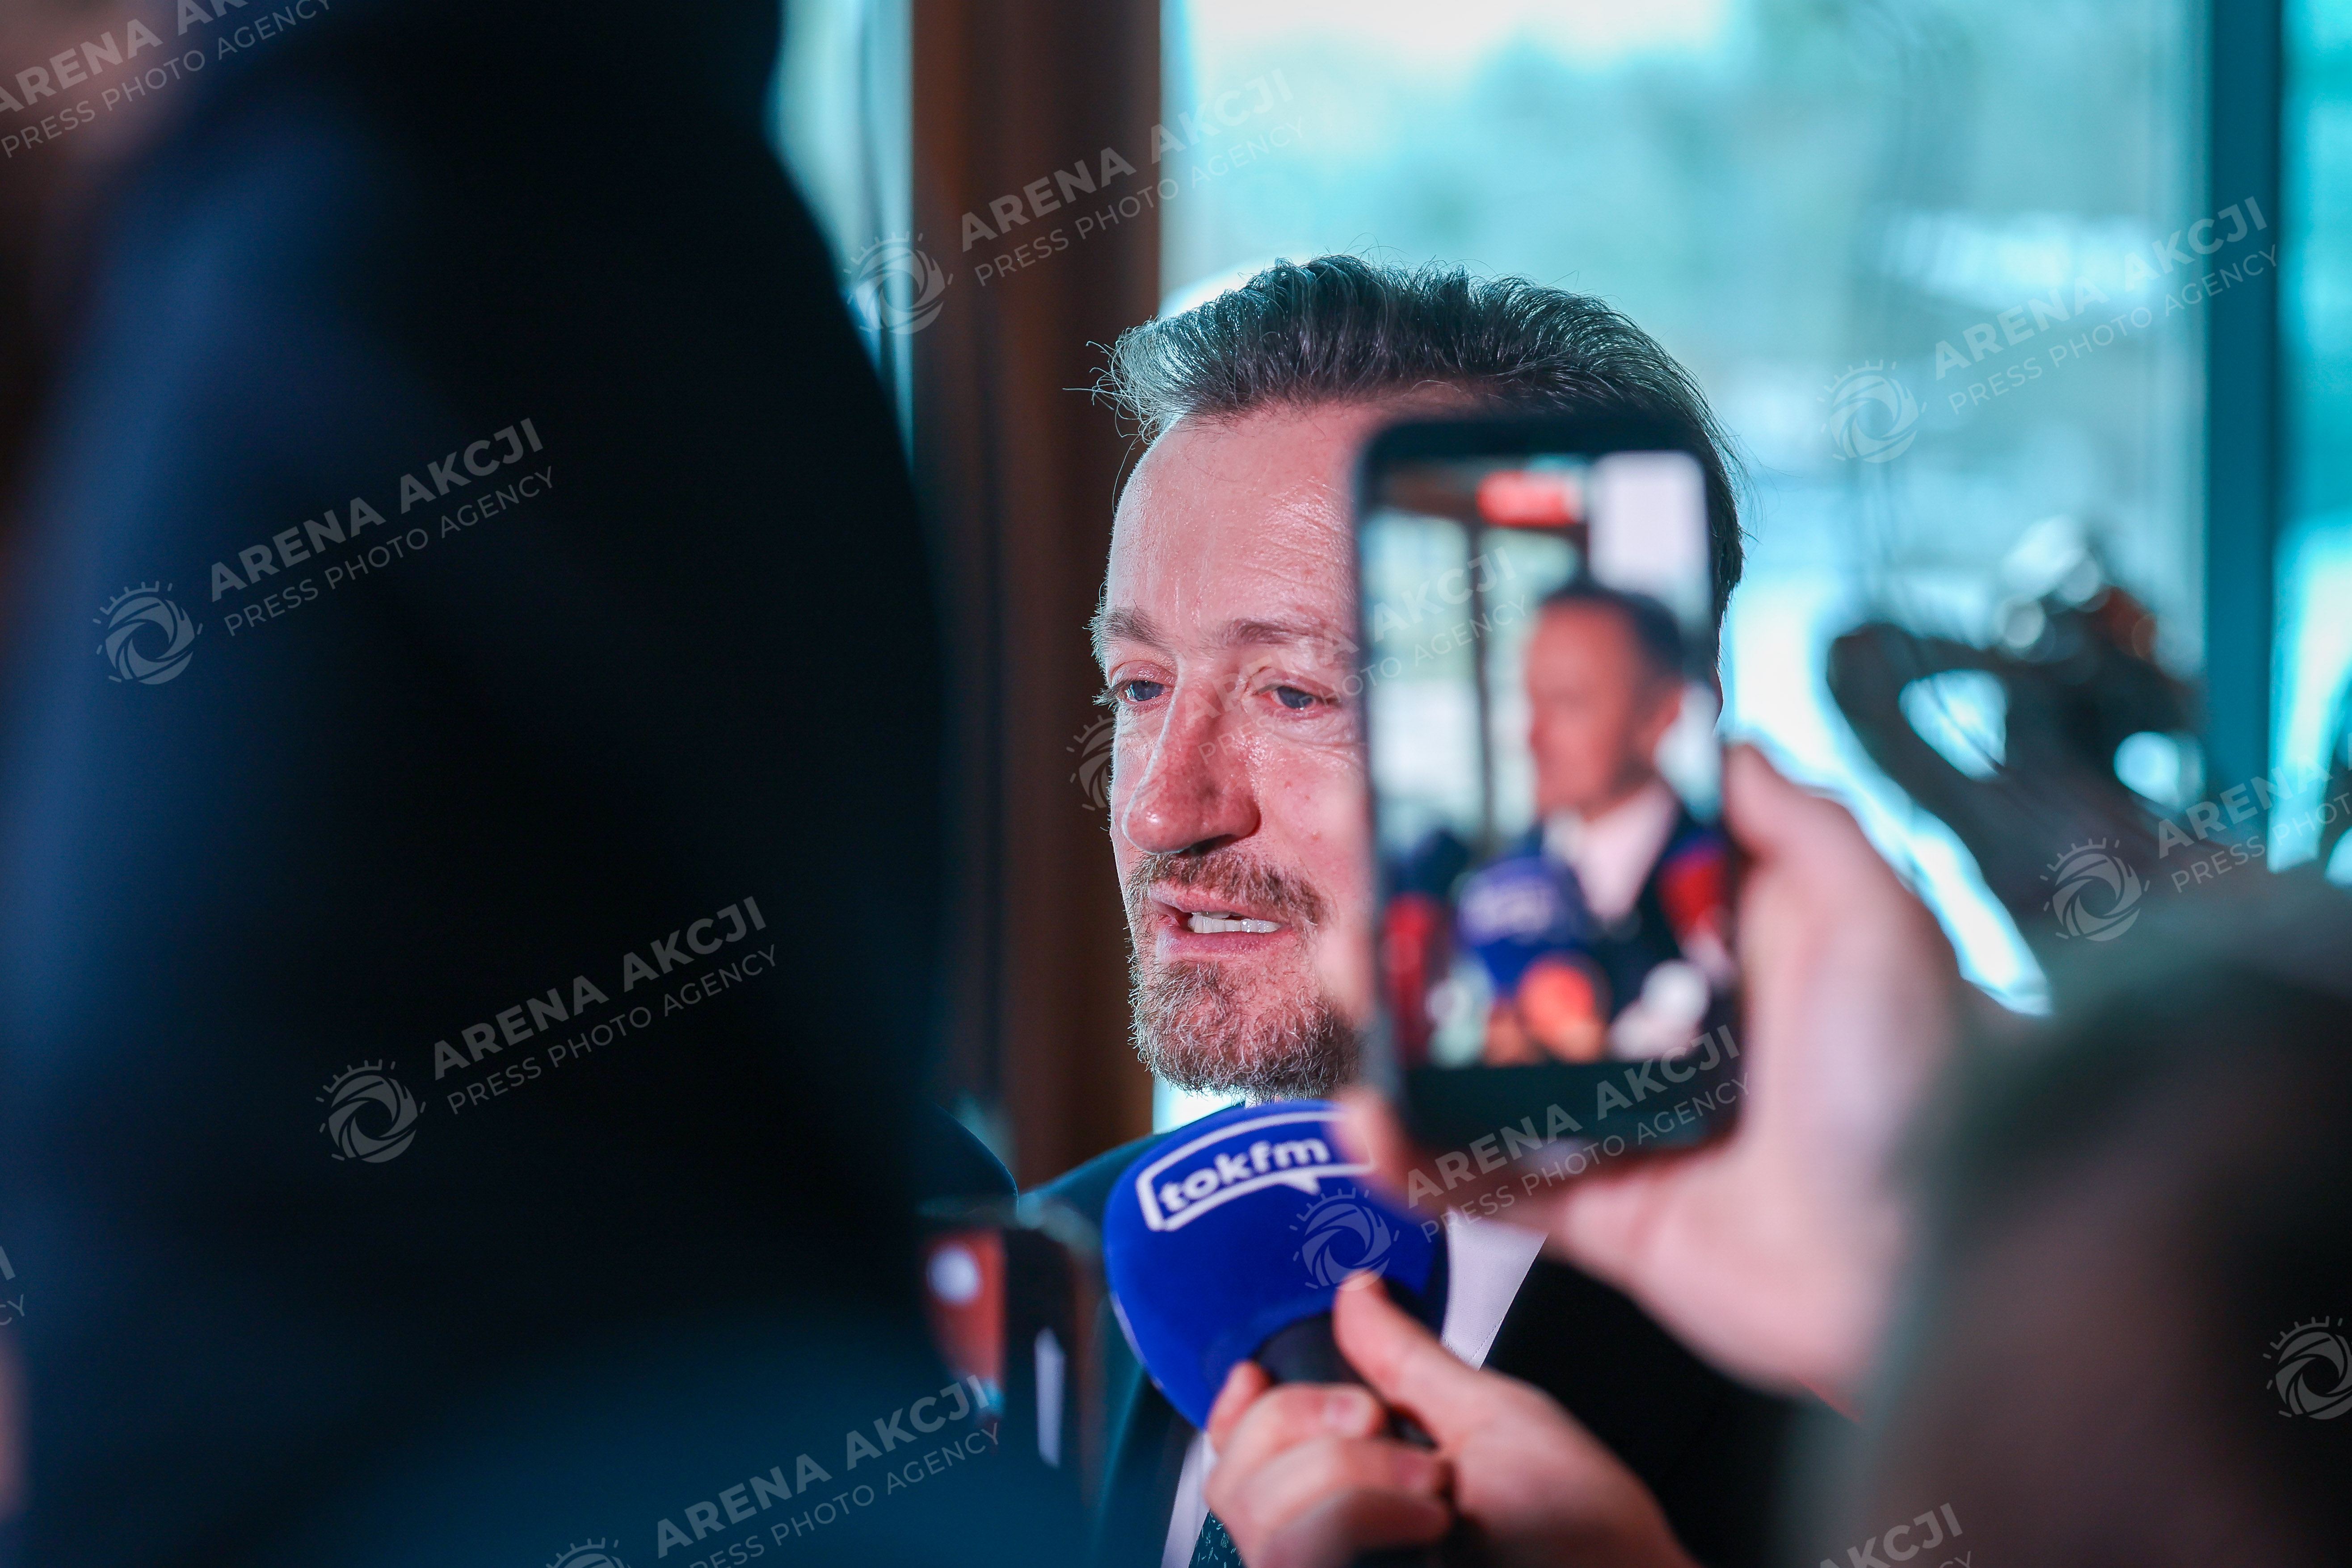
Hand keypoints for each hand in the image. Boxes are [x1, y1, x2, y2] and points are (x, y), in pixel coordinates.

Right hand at [1202, 1274, 1697, 1567]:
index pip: (1248, 1459)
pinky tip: (1425, 1525)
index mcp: (1371, 1494)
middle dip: (1302, 1425)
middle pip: (1235, 1479)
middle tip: (1381, 1427)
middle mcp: (1344, 1546)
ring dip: (1347, 1477)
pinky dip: (1357, 1512)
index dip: (1237, 1415)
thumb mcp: (1497, 1422)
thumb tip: (1358, 1295)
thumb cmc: (1597, 1549)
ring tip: (1431, 1492)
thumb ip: (1410, 1361)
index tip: (1257, 1377)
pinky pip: (1294, 1553)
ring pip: (1258, 1516)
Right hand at [1344, 745, 1964, 1408]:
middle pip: (1516, 966)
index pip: (1590, 874)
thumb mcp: (1874, 912)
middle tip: (1357, 884)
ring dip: (1400, 1030)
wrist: (1942, 1264)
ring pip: (1484, 1071)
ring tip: (1345, 981)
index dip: (1510, 835)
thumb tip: (1705, 731)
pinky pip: (1494, 1187)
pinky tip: (1370, 1122)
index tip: (1431, 794)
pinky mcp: (1605, 1218)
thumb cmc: (1930, 1081)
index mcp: (1719, 950)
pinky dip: (1421, 1163)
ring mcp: (1627, 1125)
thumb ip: (1790, 818)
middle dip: (1427, 925)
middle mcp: (1665, 1029)